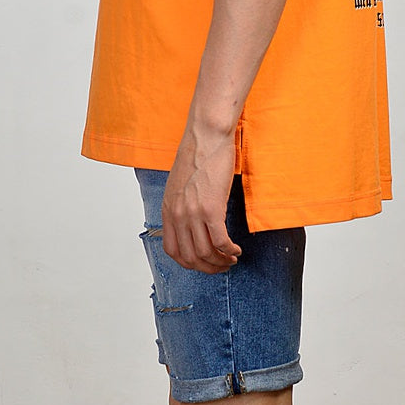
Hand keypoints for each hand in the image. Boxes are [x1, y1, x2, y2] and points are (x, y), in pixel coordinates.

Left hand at [162, 120, 242, 273]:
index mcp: (168, 210)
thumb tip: (191, 224)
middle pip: (190, 257)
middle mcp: (177, 215)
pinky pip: (221, 242)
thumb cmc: (197, 155)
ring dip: (221, 262)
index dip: (189, 263)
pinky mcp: (212, 208)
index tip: (203, 263)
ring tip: (231, 259)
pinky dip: (230, 251)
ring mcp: (193, 213)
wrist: (206, 137)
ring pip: (206, 253)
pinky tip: (237, 249)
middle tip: (222, 266)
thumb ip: (180, 205)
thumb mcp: (179, 184)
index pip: (172, 251)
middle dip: (207, 268)